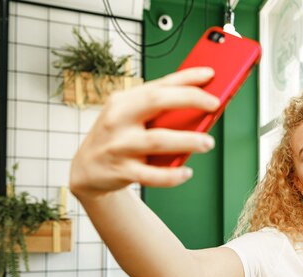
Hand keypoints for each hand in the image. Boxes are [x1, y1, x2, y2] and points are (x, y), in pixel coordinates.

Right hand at [70, 67, 220, 199]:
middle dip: (190, 99)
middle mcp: (118, 119)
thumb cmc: (119, 138)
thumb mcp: (130, 118)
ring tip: (208, 143)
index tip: (210, 74)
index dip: (187, 77)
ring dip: (187, 140)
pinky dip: (172, 175)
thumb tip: (200, 106)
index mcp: (123, 101)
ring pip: (157, 140)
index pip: (159, 84)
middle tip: (214, 105)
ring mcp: (118, 146)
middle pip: (157, 101)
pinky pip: (151, 175)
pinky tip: (187, 173)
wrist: (87, 170)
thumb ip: (159, 111)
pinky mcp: (120, 171)